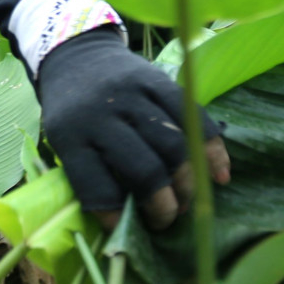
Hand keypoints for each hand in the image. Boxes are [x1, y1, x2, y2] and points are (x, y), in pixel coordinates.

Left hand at [37, 27, 230, 228]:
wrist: (75, 54)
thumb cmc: (71, 110)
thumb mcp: (64, 140)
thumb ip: (92, 173)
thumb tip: (129, 223)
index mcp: (70, 137)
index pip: (95, 186)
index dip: (115, 215)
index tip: (128, 229)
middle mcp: (101, 115)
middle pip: (144, 169)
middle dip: (163, 205)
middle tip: (169, 220)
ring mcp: (132, 95)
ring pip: (174, 146)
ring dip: (188, 182)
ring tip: (188, 201)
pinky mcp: (157, 79)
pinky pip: (192, 117)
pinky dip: (212, 149)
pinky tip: (219, 175)